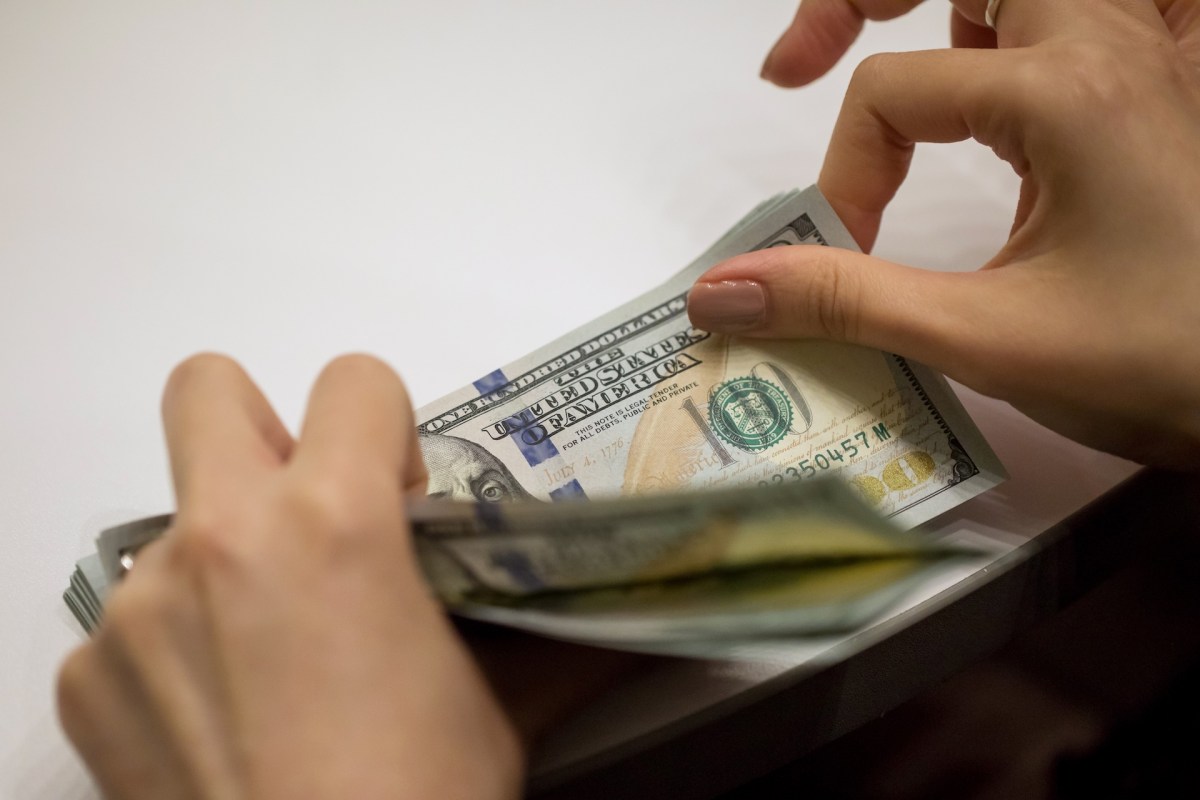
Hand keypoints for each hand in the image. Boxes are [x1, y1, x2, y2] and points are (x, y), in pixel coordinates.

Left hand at [56, 354, 523, 799]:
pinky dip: (175, 652)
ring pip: (175, 524)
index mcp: (333, 525)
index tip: (399, 492)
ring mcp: (136, 610)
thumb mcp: (502, 707)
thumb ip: (549, 630)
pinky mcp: (87, 680)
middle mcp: (218, 543)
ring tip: (277, 657)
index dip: (386, 425)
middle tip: (309, 511)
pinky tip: (227, 721)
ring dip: (227, 562)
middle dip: (262, 428)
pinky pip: (129, 623)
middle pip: (206, 389)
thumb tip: (628, 615)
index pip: (353, 380)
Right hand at [690, 0, 1199, 467]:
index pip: (892, 90)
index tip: (845, 259)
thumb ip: (845, 304)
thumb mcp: (989, 339)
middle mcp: (1108, 49)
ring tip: (891, 60)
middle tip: (798, 60)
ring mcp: (1141, 64)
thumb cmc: (1169, 365)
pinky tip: (977, 102)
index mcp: (1068, 92)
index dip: (843, 175)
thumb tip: (723, 291)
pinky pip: (1065, 23)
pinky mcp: (1150, 96)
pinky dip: (999, 37)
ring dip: (944, 7)